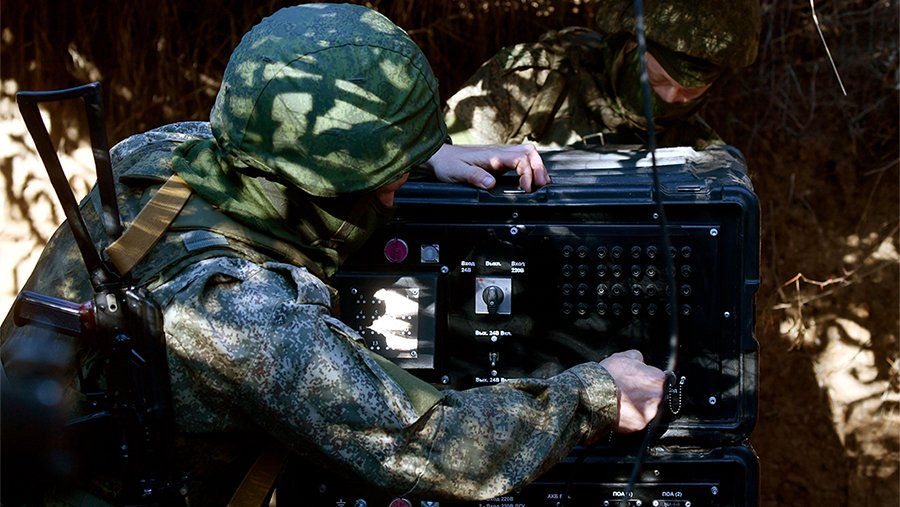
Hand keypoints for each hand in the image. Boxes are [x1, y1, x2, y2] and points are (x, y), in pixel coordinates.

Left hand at [423, 143, 549, 191]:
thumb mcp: (458, 173)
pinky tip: (530, 179)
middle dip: (539, 167)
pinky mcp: (499, 160)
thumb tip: (492, 184)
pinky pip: (519, 159)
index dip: (527, 173)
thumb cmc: (448, 164)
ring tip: (541, 182)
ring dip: (536, 166)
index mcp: (492, 156)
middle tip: (542, 184)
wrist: (440, 157)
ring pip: (526, 153)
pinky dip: (529, 167)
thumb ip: (475, 177)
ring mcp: (500, 155)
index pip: (519, 159)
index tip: (526, 188)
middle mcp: (499, 152)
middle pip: (528, 152)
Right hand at [599, 350, 665, 432]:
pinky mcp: (641, 424)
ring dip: (638, 405)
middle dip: (644, 392)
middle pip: (655, 394)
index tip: (638, 379)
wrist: (594, 394)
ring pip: (646, 408)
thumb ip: (637, 358)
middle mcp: (658, 396)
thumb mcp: (623, 356)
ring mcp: (650, 412)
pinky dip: (630, 416)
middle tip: (629, 390)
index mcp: (657, 378)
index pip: (658, 378)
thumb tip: (640, 360)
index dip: (646, 378)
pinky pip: (637, 420)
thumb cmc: (609, 375)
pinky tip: (620, 410)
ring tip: (623, 400)